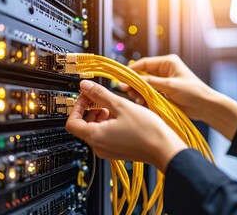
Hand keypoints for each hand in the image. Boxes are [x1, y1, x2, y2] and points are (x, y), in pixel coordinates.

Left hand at [65, 80, 187, 171]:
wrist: (165, 149)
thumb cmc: (147, 131)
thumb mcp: (121, 105)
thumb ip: (100, 94)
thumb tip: (85, 85)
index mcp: (95, 136)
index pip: (72, 121)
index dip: (77, 106)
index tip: (86, 95)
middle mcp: (98, 146)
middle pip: (83, 125)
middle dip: (90, 109)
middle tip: (100, 97)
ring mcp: (108, 150)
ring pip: (95, 130)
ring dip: (100, 115)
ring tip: (114, 106)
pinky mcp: (117, 151)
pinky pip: (106, 136)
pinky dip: (109, 124)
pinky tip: (122, 116)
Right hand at [119, 54, 214, 120]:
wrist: (205, 106)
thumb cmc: (192, 91)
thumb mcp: (169, 85)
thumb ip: (150, 83)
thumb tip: (131, 81)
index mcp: (167, 62)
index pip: (145, 63)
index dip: (132, 70)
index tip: (121, 77)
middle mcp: (164, 71)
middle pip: (143, 75)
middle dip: (134, 83)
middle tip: (125, 90)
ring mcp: (164, 82)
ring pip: (145, 85)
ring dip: (139, 92)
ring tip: (135, 98)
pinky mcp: (164, 93)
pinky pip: (150, 94)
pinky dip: (145, 98)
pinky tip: (141, 103)